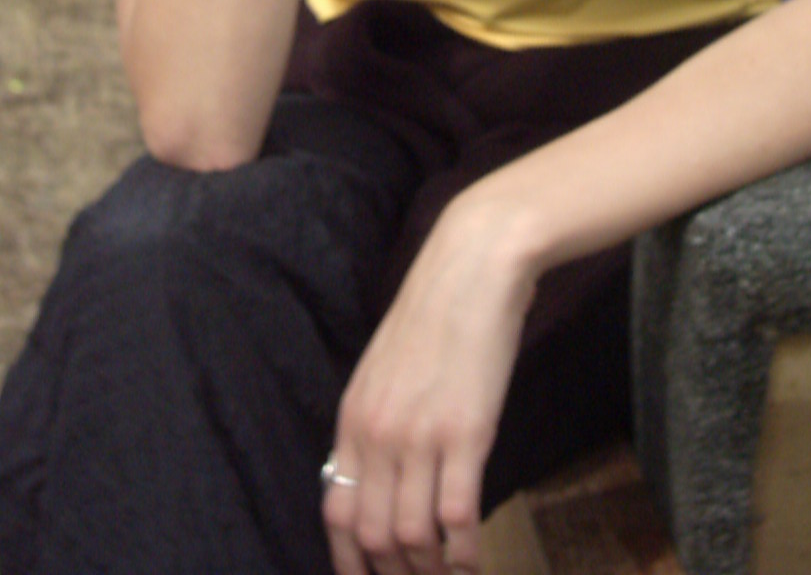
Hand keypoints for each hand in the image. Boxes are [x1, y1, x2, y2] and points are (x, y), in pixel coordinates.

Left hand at [322, 192, 536, 574]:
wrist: (473, 267)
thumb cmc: (436, 312)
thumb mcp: (386, 367)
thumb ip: (378, 420)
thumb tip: (381, 474)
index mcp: (353, 418)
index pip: (337, 513)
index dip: (353, 562)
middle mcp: (377, 433)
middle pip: (374, 535)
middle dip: (395, 574)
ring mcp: (420, 435)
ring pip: (413, 537)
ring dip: (430, 570)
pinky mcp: (467, 433)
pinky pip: (457, 517)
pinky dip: (464, 553)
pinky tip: (472, 562)